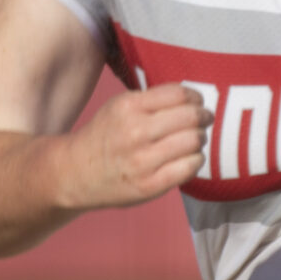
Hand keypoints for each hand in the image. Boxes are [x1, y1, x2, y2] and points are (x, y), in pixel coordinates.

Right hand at [59, 82, 210, 209]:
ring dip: (200, 139)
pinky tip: (188, 158)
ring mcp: (142, 161)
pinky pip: (190, 167)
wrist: (77, 173)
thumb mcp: (119, 106)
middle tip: (203, 120)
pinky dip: (196, 160)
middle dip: (203, 117)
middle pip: (191, 117)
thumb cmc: (105, 136)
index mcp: (128, 107)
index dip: (196, 97)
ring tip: (193, 140)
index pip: (179, 94)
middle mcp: (135, 132)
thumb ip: (152, 99)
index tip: (197, 102)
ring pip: (194, 141)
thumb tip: (194, 99)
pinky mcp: (150, 185)